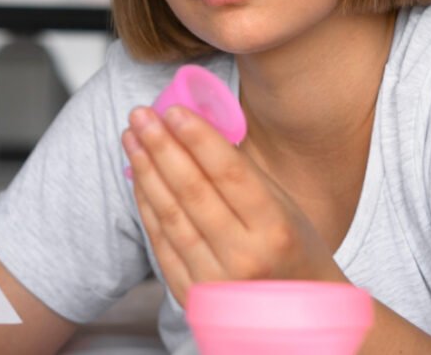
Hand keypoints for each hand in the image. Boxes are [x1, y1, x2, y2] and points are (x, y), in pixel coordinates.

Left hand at [121, 105, 345, 306]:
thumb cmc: (295, 252)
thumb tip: (197, 131)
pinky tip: (138, 178)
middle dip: (162, 147)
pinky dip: (147, 207)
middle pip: (193, 192)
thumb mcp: (285, 208)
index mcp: (275, 228)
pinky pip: (161, 244)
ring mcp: (215, 281)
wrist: (299, 321)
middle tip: (141, 115)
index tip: (173, 110)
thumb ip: (243, 175)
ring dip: (146, 172)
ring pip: (171, 217)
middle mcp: (244, 257)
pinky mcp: (192, 297)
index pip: (228, 173)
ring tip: (132, 139)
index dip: (198, 139)